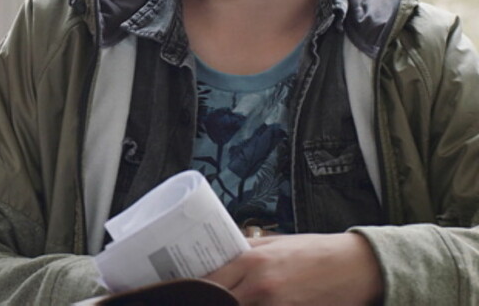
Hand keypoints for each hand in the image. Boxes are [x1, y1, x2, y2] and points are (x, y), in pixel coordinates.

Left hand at [204, 232, 382, 305]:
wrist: (358, 267)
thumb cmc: (315, 252)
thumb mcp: (275, 243)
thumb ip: (245, 249)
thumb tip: (215, 255)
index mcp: (252, 260)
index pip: (208, 280)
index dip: (193, 288)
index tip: (184, 290)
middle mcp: (260, 285)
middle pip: (218, 301)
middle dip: (207, 302)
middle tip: (197, 301)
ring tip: (222, 302)